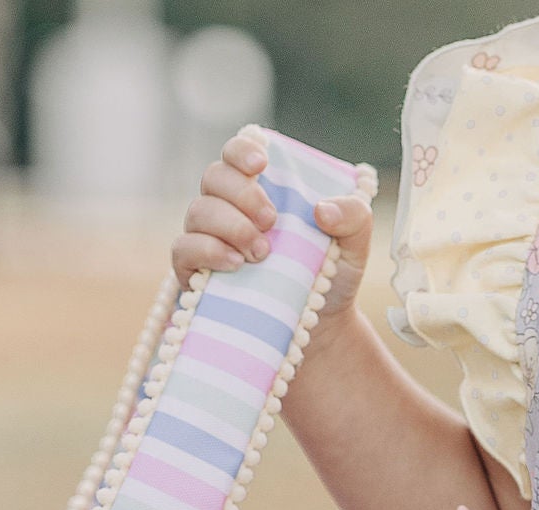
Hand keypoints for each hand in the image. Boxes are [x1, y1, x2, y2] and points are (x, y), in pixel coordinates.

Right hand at [171, 128, 374, 336]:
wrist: (320, 329)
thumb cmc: (331, 276)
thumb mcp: (355, 246)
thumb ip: (353, 217)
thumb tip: (322, 210)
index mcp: (261, 188)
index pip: (237, 153)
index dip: (242, 150)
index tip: (262, 165)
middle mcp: (228, 206)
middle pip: (215, 177)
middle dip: (243, 194)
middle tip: (272, 221)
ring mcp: (208, 237)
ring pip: (198, 211)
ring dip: (230, 226)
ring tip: (261, 253)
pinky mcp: (194, 271)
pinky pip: (184, 249)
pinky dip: (207, 251)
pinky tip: (236, 265)